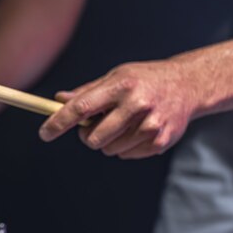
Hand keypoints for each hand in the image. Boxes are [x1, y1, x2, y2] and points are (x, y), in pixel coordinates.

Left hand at [38, 59, 198, 158]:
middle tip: (95, 125)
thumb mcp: (115, 77)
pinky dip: (124, 146)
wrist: (188, 85)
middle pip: (92, 138)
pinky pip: (124, 155)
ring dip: (107, 141)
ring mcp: (150, 125)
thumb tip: (58, 101)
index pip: (81, 108)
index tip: (44, 133)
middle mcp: (137, 104)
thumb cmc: (144, 80)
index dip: (59, 122)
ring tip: (122, 124)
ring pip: (108, 150)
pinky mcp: (159, 142)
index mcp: (121, 85)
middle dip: (86, 136)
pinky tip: (137, 129)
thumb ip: (86, 92)